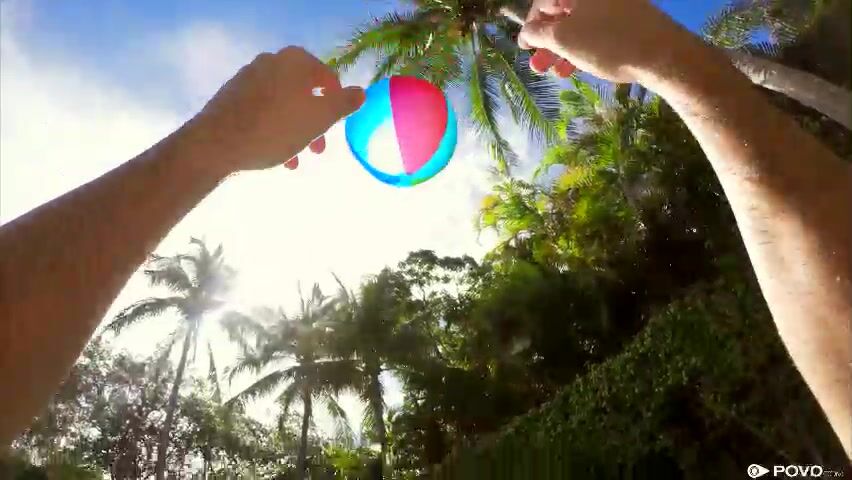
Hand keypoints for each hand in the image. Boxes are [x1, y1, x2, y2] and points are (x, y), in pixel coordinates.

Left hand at [185, 46, 364, 174]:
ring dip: (294, 132)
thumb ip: (343, 104)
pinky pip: (262, 111)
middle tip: (317, 150)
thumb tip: (361, 92)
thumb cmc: (275, 128)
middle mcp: (271, 62)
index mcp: (295, 61)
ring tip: (294, 159)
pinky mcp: (232, 97)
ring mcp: (249, 78)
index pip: (328, 78)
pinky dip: (273, 129)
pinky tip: (274, 154)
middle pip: (304, 93)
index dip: (337, 104)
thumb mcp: (319, 119)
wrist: (216, 143)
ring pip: (283, 106)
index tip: (335, 128)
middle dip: (314, 123)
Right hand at [518, 0, 689, 82]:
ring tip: (556, 72)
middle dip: (546, 40)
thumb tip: (528, 30)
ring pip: (580, 24)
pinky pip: (597, 29)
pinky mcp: (628, 19)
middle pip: (562, 13)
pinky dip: (583, 47)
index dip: (529, 25)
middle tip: (538, 65)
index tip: (524, 47)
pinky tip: (576, 67)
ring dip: (563, 48)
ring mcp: (614, 5)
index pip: (543, 2)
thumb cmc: (606, 42)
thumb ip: (539, 33)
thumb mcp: (564, 39)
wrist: (662, 53)